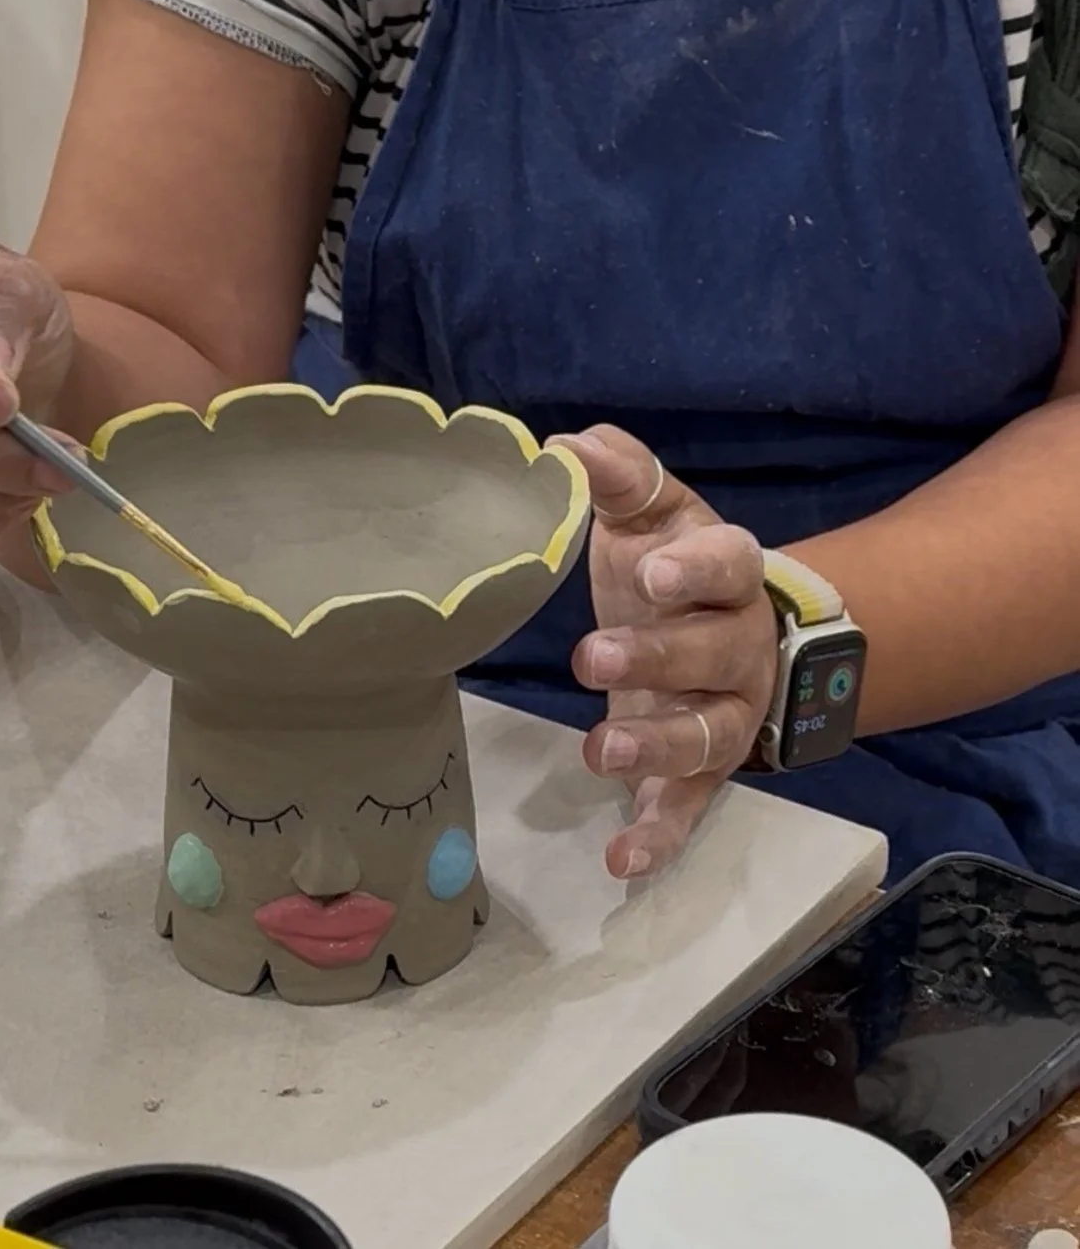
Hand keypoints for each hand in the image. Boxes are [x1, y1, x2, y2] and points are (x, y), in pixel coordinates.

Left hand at [552, 425, 777, 879]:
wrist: (727, 638)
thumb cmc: (672, 573)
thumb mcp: (651, 517)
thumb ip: (620, 479)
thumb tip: (566, 443)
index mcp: (726, 575)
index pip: (729, 563)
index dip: (697, 570)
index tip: (652, 574)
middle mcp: (737, 649)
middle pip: (714, 655)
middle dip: (659, 659)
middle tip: (594, 657)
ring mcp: (724, 717)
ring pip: (709, 736)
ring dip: (659, 746)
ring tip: (602, 749)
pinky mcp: (701, 773)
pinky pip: (690, 807)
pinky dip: (660, 835)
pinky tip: (621, 860)